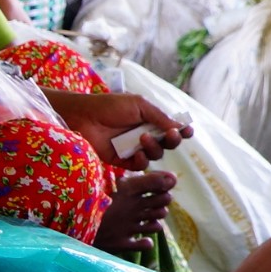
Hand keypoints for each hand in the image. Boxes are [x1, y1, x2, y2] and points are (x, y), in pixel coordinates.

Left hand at [43, 91, 190, 168]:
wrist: (83, 117)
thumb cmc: (109, 106)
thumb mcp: (139, 105)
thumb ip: (159, 117)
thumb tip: (180, 127)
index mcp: (150, 120)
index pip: (171, 128)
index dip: (181, 131)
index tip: (187, 131)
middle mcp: (144, 135)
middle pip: (167, 144)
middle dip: (172, 140)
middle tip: (169, 136)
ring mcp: (133, 148)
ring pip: (155, 155)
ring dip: (154, 149)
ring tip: (143, 139)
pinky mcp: (121, 160)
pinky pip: (139, 166)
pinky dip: (141, 161)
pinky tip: (136, 154)